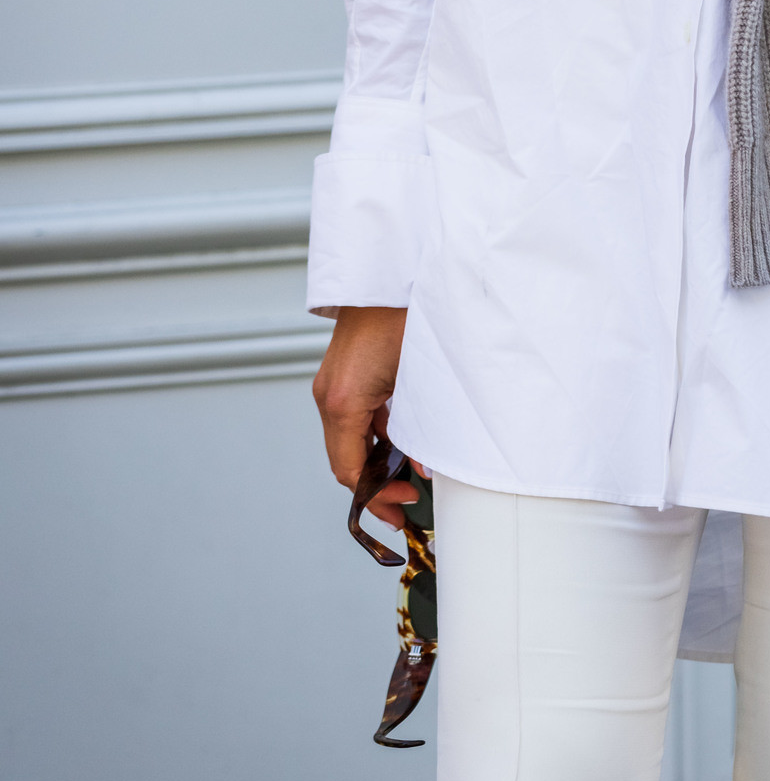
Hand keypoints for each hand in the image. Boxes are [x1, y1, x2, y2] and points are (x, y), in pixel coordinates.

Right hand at [311, 306, 416, 529]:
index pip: (349, 470)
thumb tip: (427, 465)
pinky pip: (356, 418)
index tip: (404, 510)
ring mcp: (334, 384)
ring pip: (351, 440)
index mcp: (342, 401)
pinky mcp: (345, 374)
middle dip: (376, 487)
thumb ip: (420, 427)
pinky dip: (378, 437)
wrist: (395, 270)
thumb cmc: (409, 317)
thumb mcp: (419, 380)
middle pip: (347, 459)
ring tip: (410, 480)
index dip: (376, 498)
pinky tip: (405, 445)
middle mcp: (330, 396)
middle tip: (407, 507)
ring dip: (378, 463)